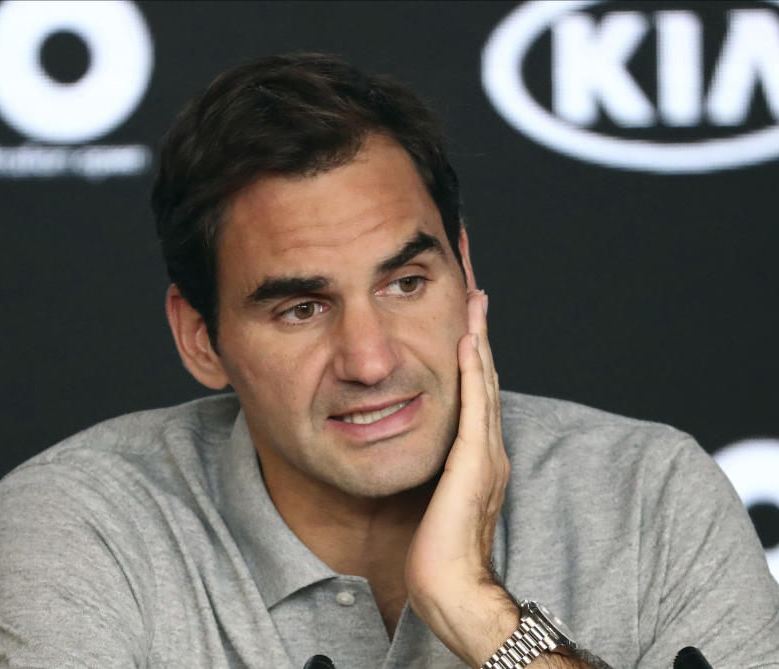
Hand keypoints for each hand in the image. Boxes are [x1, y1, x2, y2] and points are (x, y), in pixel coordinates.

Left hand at [405, 289, 518, 665]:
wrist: (451, 586)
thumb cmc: (437, 551)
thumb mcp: (433, 497)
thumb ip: (434, 469)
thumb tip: (409, 445)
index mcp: (479, 455)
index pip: (475, 390)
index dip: (471, 350)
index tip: (465, 315)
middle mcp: (488, 448)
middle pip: (484, 376)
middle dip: (478, 330)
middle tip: (474, 289)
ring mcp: (485, 454)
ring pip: (482, 383)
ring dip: (479, 338)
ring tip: (475, 299)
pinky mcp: (474, 463)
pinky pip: (473, 408)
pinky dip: (473, 372)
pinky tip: (467, 342)